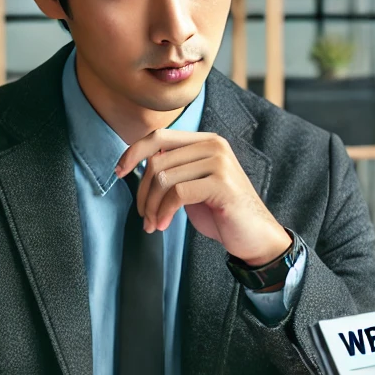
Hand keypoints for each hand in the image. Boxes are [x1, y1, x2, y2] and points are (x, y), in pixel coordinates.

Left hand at [116, 128, 290, 265]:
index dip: (133, 152)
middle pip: (157, 161)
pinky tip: (164, 225)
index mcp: (206, 141)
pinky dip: (164, 211)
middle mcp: (214, 146)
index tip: (118, 171)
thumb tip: (138, 161)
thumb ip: (174, 169)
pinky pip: (177, 193)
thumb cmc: (222, 213)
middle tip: (144, 216)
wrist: (256, 237)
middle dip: (143, 192)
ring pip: (164, 178)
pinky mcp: (221, 184)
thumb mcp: (194, 185)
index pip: (159, 137)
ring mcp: (219, 163)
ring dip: (152, 206)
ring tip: (154, 224)